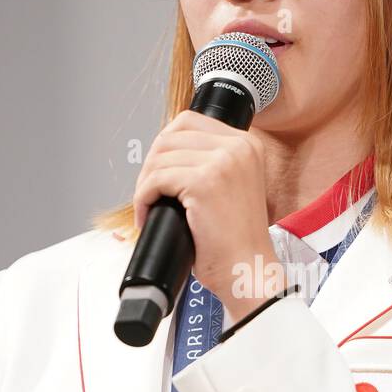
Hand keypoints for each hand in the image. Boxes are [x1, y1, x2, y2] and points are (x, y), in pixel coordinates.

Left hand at [133, 109, 285, 317]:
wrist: (248, 269)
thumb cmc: (237, 240)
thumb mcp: (233, 187)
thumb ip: (210, 164)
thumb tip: (166, 155)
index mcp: (247, 144)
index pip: (188, 122)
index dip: (165, 146)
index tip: (159, 172)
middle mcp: (238, 146)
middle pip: (170, 137)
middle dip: (151, 165)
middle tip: (149, 193)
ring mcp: (222, 162)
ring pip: (159, 158)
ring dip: (145, 184)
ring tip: (149, 207)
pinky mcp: (204, 182)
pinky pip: (156, 180)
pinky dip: (143, 199)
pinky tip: (148, 215)